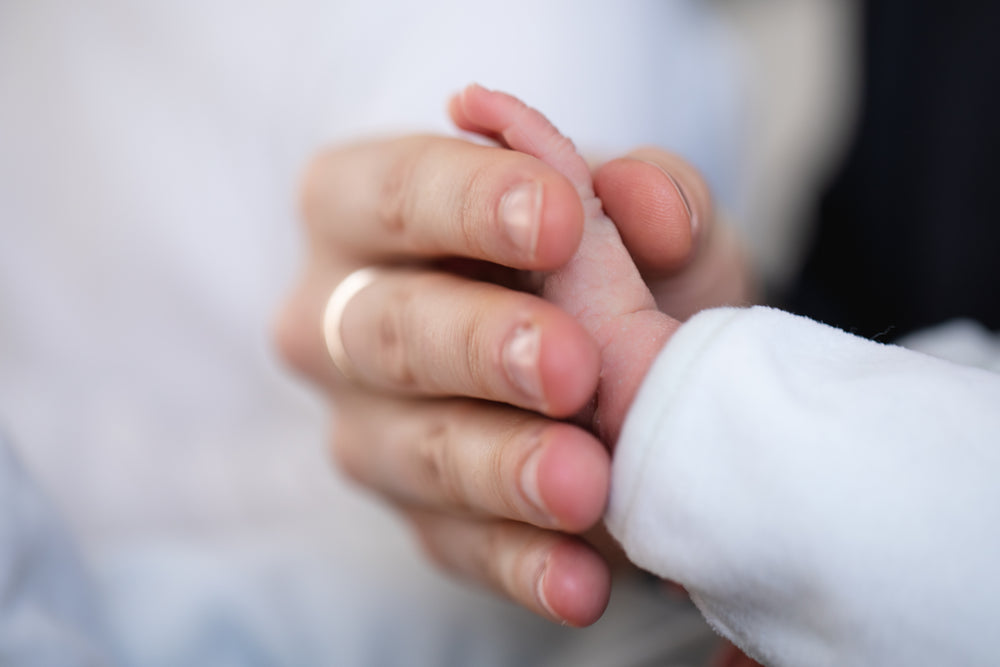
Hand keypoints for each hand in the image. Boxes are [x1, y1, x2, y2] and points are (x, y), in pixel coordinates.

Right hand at [275, 95, 751, 626]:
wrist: (615, 363)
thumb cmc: (603, 261)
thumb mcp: (641, 214)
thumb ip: (653, 191)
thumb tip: (649, 204)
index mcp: (366, 208)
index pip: (396, 192)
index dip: (471, 201)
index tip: (564, 217)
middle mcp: (339, 320)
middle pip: (388, 329)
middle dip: (480, 344)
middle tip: (570, 365)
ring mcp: (369, 427)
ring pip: (416, 450)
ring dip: (503, 467)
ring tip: (584, 481)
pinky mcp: (417, 516)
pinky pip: (458, 545)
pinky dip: (522, 565)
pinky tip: (580, 579)